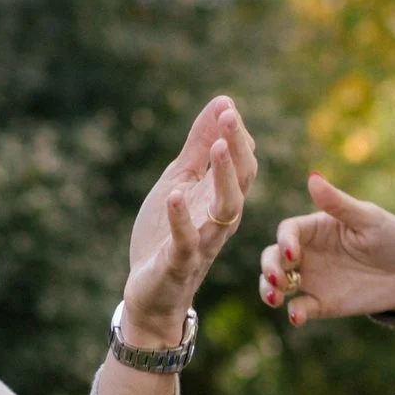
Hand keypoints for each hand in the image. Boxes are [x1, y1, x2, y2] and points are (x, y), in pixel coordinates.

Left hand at [121, 96, 255, 345]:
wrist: (151, 293)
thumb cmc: (168, 234)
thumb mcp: (181, 181)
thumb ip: (199, 146)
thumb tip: (223, 101)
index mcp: (223, 198)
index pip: (243, 162)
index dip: (236, 135)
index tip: (227, 107)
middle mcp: (221, 219)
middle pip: (242, 181)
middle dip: (237, 148)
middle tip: (229, 117)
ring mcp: (204, 241)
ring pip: (227, 209)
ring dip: (225, 177)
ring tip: (217, 147)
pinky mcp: (180, 262)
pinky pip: (186, 240)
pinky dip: (181, 218)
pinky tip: (175, 194)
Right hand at [259, 173, 394, 325]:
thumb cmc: (391, 237)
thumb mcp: (368, 219)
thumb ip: (339, 204)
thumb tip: (313, 177)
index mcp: (315, 228)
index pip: (288, 231)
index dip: (285, 241)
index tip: (294, 254)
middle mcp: (307, 253)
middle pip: (274, 257)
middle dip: (269, 267)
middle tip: (276, 279)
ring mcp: (311, 279)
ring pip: (277, 284)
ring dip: (268, 290)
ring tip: (274, 298)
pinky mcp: (321, 303)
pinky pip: (300, 308)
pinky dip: (295, 313)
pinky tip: (297, 316)